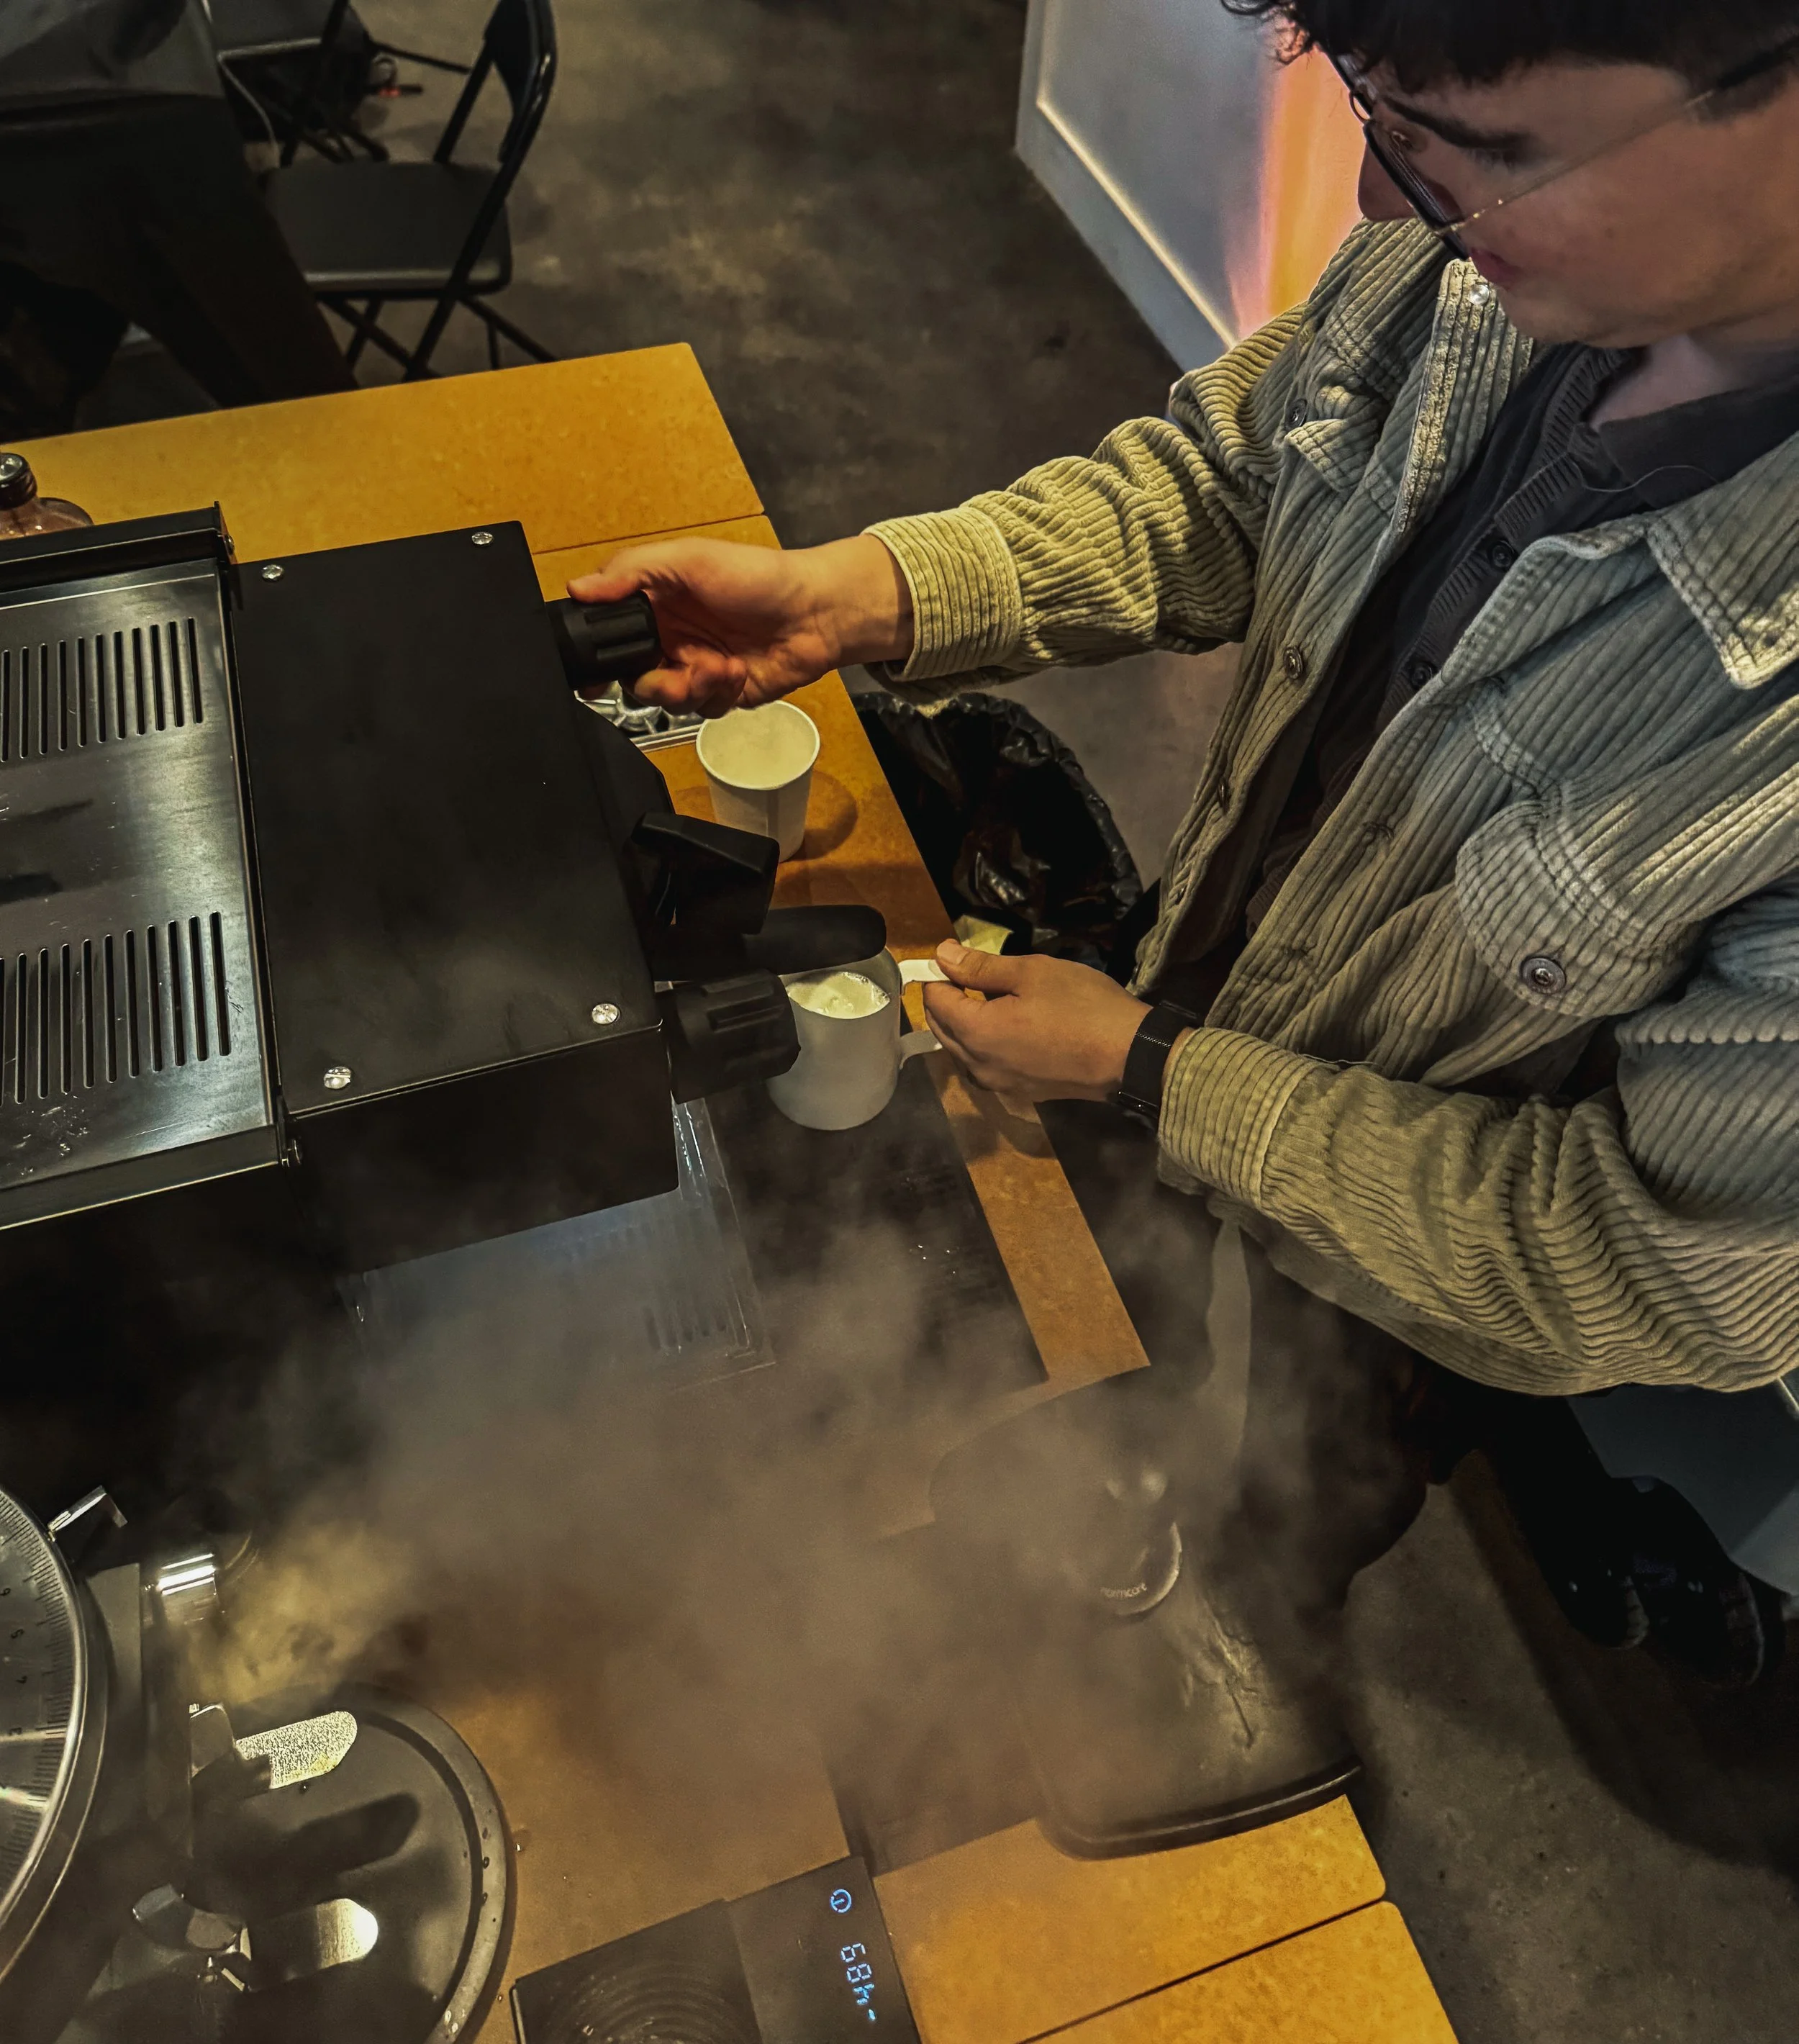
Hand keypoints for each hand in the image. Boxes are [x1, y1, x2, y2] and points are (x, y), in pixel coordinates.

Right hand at [567, 533, 912, 716]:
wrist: (815, 613)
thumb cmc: (757, 577)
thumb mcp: (688, 559)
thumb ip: (631, 571)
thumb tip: (579, 587)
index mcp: (654, 603)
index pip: (610, 634)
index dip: (598, 657)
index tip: (593, 674)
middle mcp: (670, 638)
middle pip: (631, 677)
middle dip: (650, 682)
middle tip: (674, 674)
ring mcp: (695, 668)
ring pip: (664, 701)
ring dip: (688, 689)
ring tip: (719, 668)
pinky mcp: (721, 693)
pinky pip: (701, 712)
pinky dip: (716, 697)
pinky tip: (737, 675)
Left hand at [921, 941, 1148, 1102]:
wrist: (1129, 1056)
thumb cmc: (1082, 1006)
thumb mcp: (1032, 973)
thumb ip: (980, 967)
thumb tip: (941, 955)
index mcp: (976, 1033)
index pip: (935, 1001)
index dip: (938, 975)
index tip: (951, 955)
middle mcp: (977, 1065)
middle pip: (942, 1029)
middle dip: (945, 1000)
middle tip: (965, 973)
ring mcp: (999, 1085)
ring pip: (961, 1051)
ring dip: (962, 1024)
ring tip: (985, 997)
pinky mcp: (1020, 1093)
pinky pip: (985, 1066)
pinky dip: (983, 1044)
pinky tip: (1004, 1027)